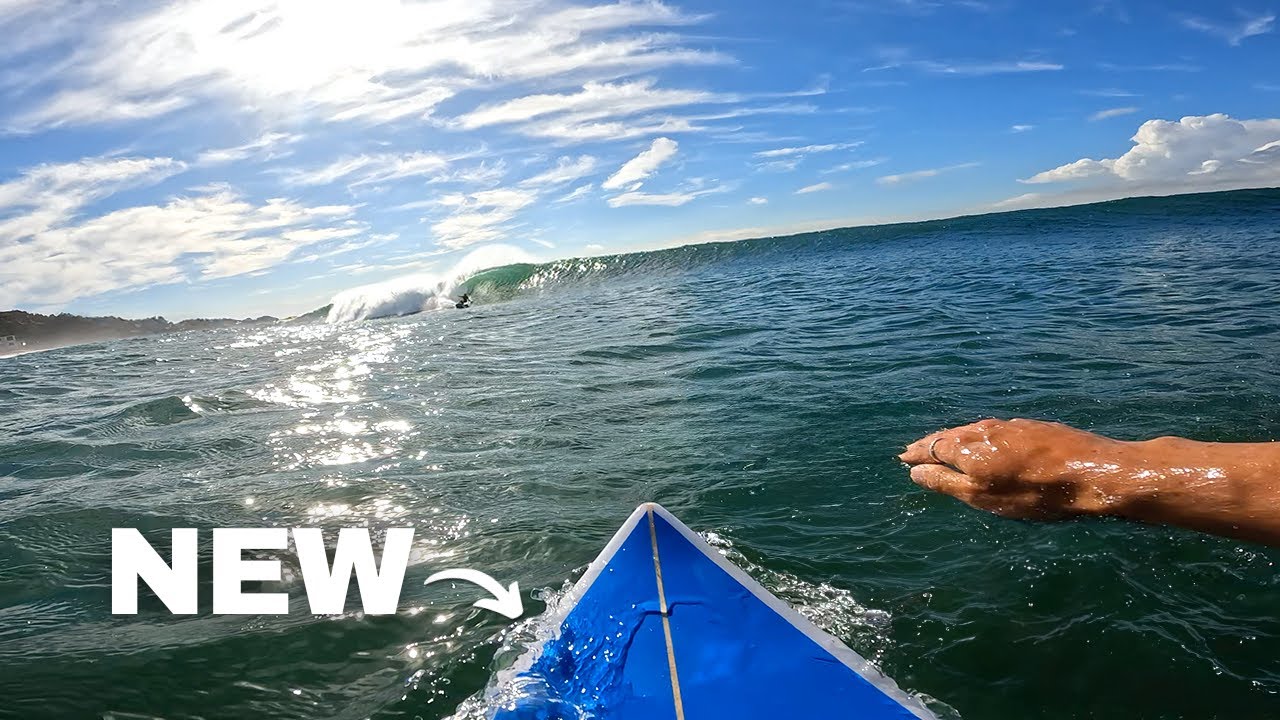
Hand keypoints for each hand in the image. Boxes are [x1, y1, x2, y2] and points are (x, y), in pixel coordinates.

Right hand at [899, 418, 1127, 519]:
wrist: (1096, 472)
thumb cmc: (1036, 493)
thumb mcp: (986, 497)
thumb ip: (948, 483)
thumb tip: (916, 472)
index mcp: (970, 447)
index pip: (933, 447)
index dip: (918, 454)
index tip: (903, 458)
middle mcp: (987, 429)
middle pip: (952, 434)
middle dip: (932, 443)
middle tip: (917, 450)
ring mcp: (1013, 426)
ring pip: (974, 429)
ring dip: (955, 437)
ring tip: (946, 445)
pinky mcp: (1036, 428)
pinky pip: (996, 430)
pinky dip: (980, 436)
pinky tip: (987, 443)